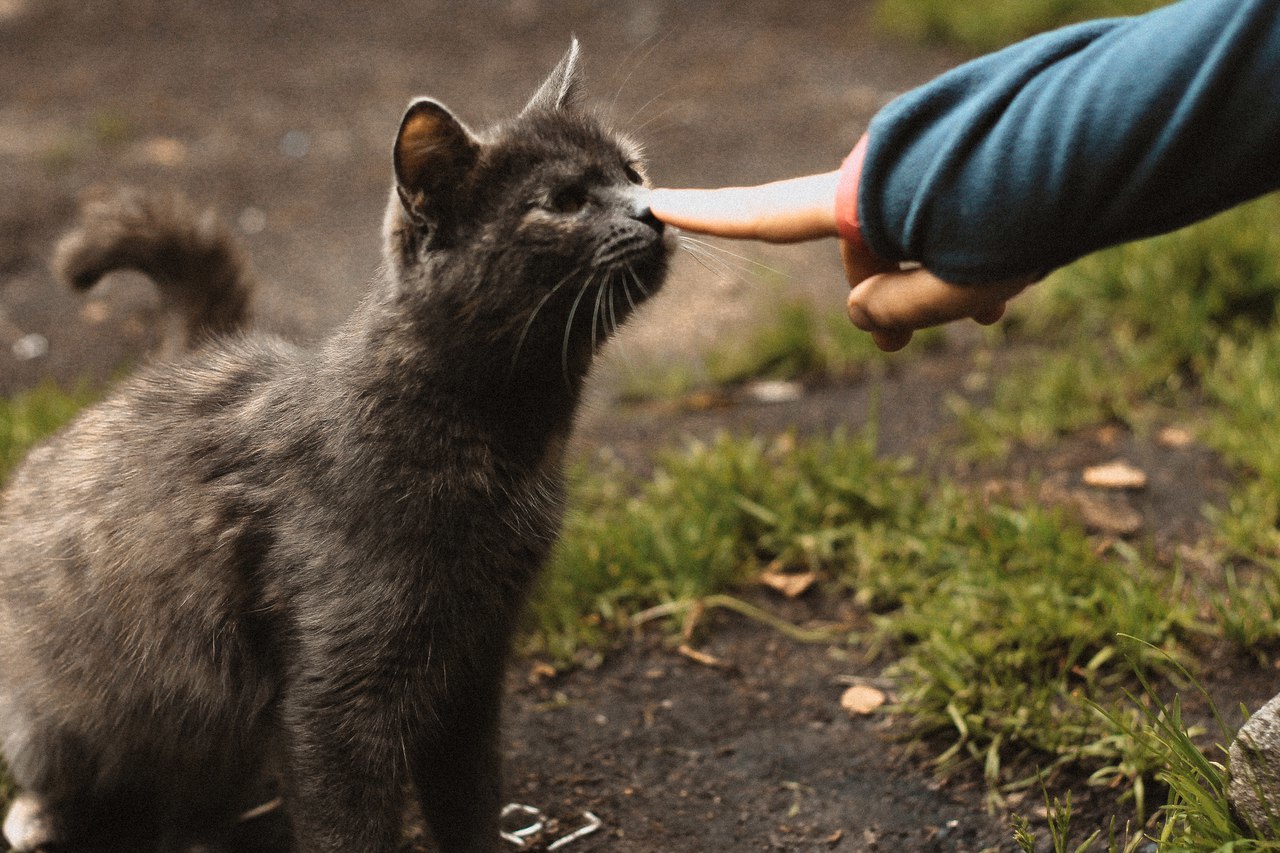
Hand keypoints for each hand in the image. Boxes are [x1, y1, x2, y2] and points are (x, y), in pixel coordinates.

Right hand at [648, 174, 1029, 350]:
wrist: (1100, 147)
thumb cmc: (1025, 219)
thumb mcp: (954, 288)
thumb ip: (894, 310)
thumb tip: (861, 311)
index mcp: (858, 197)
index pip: (763, 213)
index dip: (705, 216)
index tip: (657, 205)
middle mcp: (880, 171)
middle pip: (858, 250)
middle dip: (886, 299)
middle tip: (901, 350)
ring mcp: (921, 160)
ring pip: (909, 235)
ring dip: (939, 280)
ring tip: (993, 314)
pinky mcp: (959, 155)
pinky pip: (943, 211)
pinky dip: (964, 249)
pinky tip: (1010, 282)